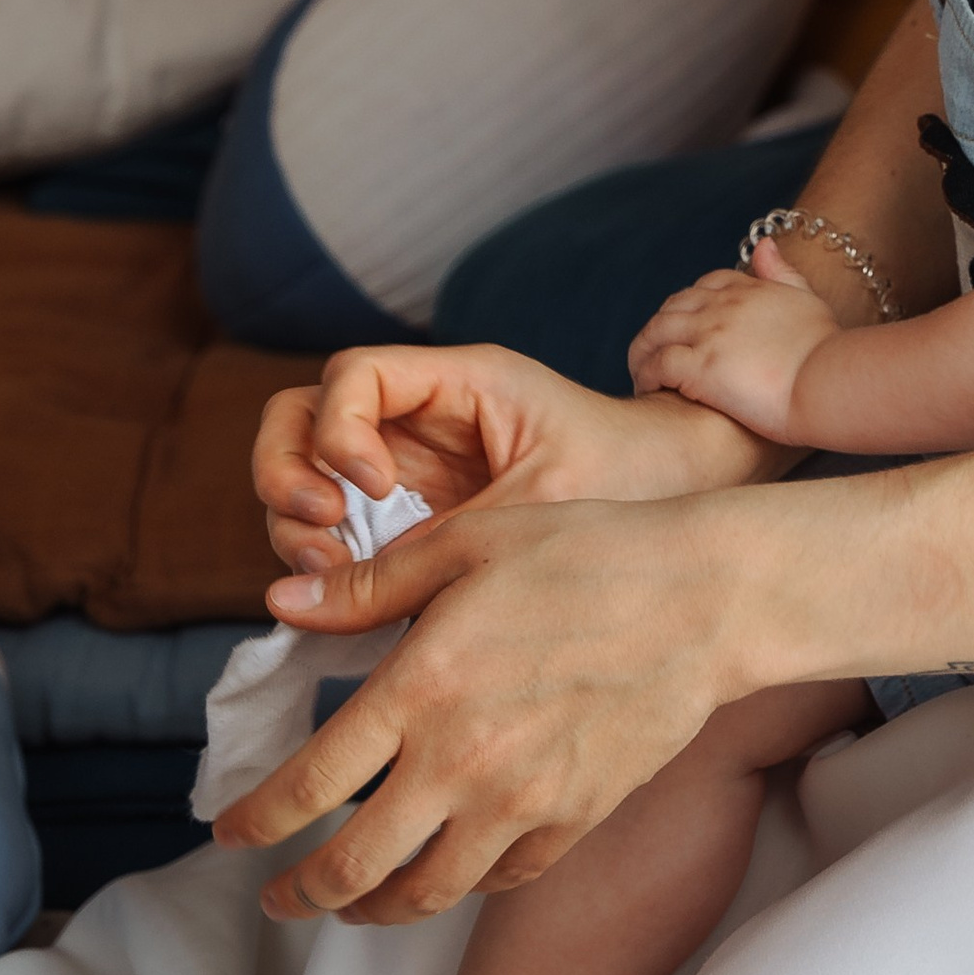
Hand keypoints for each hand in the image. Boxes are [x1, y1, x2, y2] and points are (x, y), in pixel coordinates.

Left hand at [215, 489, 793, 921]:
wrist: (706, 600)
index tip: (232, 835)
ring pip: (422, 894)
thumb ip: (369, 586)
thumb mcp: (468, 544)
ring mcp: (521, 804)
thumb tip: (281, 602)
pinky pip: (497, 882)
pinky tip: (445, 871)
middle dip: (300, 894)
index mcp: (420, 689)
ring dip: (371, 909)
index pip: (308, 786)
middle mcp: (461, 763)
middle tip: (277, 898)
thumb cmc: (586, 554)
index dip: (257, 823)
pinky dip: (458, 887)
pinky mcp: (573, 821)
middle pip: (351, 867)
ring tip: (351, 904)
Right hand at [255, 341, 773, 574]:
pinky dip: (327, 565)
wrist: (685, 502)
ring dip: (299, 527)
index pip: (353, 376)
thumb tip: (337, 590)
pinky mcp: (410, 526)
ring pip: (308, 479)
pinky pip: (340, 535)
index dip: (339, 426)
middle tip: (324, 528)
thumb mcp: (539, 503)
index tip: (372, 483)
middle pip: (301, 419)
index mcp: (458, 384)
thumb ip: (439, 540)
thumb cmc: (630, 478)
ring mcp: (408, 473)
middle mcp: (419, 421)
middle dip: (288, 472)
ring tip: (335, 575)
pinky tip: (347, 599)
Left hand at [627, 242, 839, 437]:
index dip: (690, 305)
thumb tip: (765, 245)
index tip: (688, 329)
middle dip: (660, 329)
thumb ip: (782, 272)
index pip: (704, 286)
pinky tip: (649, 390)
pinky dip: (645, 375)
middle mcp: (722, 306)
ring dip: (643, 352)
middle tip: (657, 355)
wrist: (827, 382)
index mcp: (747, 289)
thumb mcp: (806, 298)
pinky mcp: (699, 368)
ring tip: (642, 374)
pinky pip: (656, 365)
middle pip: (672, 307)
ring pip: (654, 333)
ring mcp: (708, 335)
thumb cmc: (825, 350)